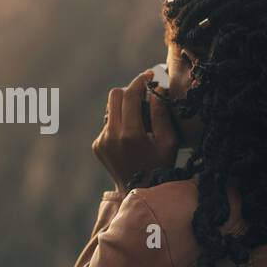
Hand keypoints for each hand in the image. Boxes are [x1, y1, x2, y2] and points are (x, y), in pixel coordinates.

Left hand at [92, 69, 179, 192]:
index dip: (140, 81)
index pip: (129, 95)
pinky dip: (120, 123)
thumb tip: (156, 89)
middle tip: (144, 94)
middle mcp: (111, 136)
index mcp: (130, 134)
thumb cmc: (161, 166)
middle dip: (129, 91)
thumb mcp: (168, 141)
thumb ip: (161, 113)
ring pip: (110, 110)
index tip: (150, 75)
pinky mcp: (97, 146)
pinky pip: (108, 124)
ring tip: (140, 120)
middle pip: (114, 96)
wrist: (139, 192)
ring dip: (125, 108)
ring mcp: (102, 141)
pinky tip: (131, 137)